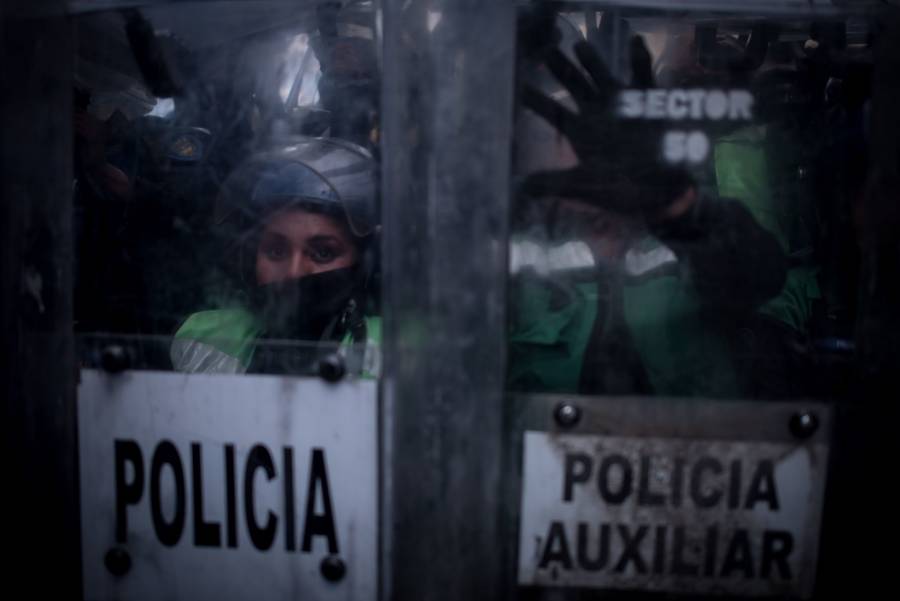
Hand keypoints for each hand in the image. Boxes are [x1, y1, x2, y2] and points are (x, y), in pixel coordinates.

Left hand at [519, 35, 692, 217]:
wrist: (655, 195)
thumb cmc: (618, 190)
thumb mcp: (582, 186)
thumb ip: (554, 183)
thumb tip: (522, 188)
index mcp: (579, 130)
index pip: (550, 111)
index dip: (533, 98)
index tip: (517, 84)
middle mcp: (596, 112)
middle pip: (574, 84)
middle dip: (560, 68)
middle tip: (545, 50)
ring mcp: (620, 105)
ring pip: (602, 76)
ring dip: (592, 62)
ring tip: (579, 46)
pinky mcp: (646, 104)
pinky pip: (643, 77)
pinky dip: (640, 60)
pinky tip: (635, 42)